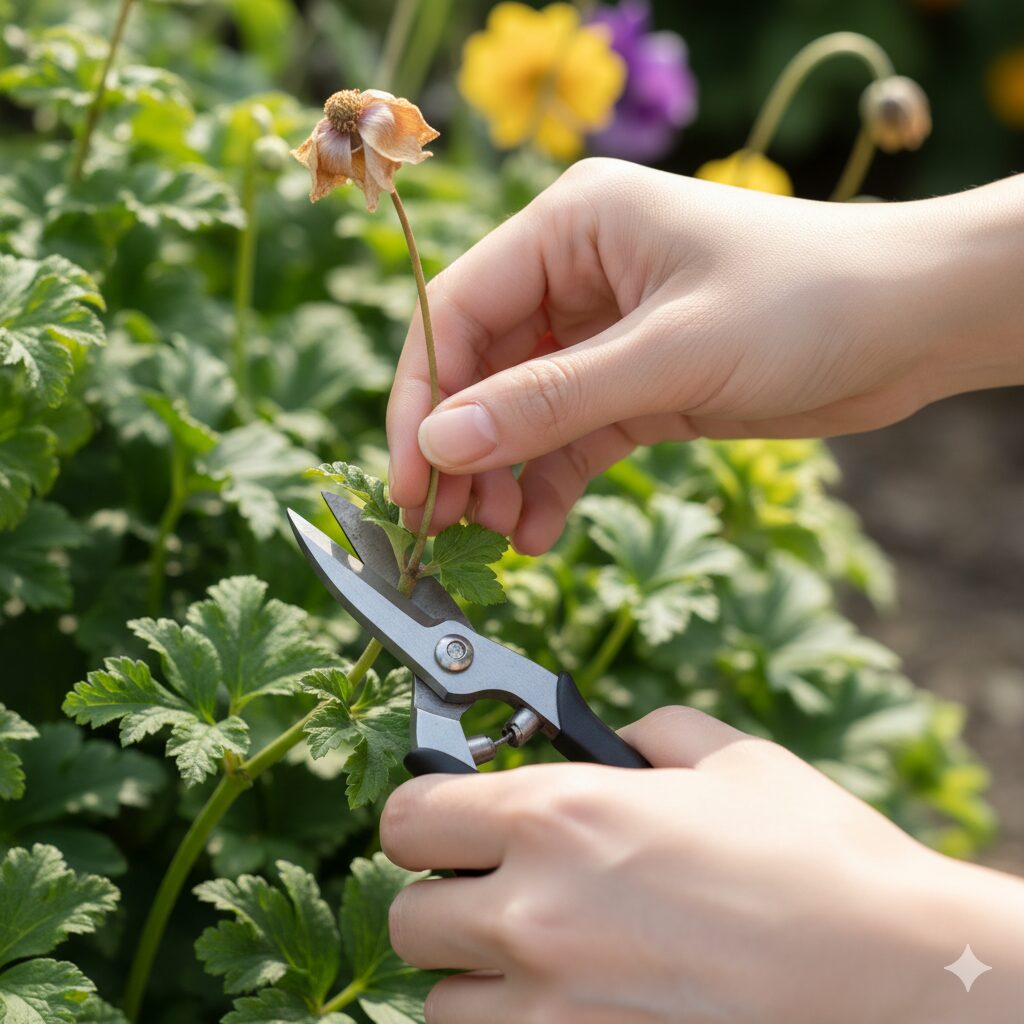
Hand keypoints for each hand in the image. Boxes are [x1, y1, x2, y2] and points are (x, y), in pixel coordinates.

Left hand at [382, 707, 1023, 1022]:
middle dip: (444, 898)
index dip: (423, 814)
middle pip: (408, 918)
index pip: (409, 818)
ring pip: (443, 1000)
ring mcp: (553, 1006)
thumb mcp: (724, 756)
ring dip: (476, 974)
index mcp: (560, 814)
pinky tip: (571, 999)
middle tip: (496, 886)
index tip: (446, 817)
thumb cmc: (813, 854)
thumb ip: (642, 735)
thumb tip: (604, 743)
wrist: (894, 974)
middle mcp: (536, 912)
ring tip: (541, 953)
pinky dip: (513, 1023)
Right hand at [386, 162, 1023, 552]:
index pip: (459, 310)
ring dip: (501, 476)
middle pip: (482, 366)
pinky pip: (571, 438)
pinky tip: (535, 531)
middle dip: (461, 448)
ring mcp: (605, 332)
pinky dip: (550, 484)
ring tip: (494, 538)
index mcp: (571, 226)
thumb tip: (439, 446)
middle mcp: (577, 272)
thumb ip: (550, 401)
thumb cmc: (806, 302)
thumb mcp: (669, 355)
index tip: (409, 479)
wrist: (916, 323)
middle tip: (442, 527)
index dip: (423, 398)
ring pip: (522, 410)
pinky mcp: (638, 384)